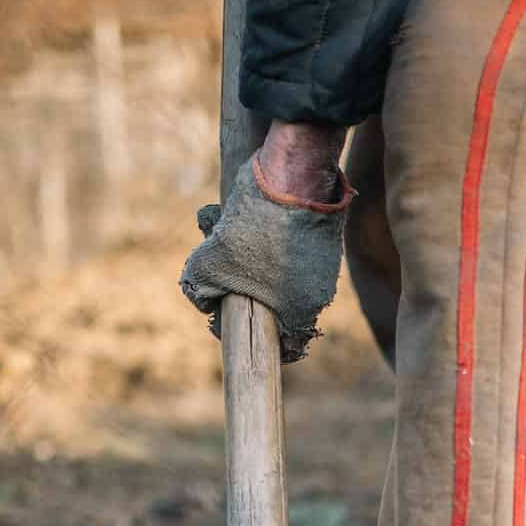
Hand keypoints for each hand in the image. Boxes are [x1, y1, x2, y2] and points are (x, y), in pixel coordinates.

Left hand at [182, 128, 353, 362]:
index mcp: (298, 313)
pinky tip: (260, 226)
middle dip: (254, 297)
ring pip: (288, 281)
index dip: (256, 337)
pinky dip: (278, 247)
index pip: (286, 348)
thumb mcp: (207, 264)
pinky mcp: (327, 239)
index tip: (235, 319)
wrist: (291, 177)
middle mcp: (319, 297)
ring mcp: (326, 267)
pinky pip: (297, 255)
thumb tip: (204, 301)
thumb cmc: (249, 230)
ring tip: (241, 242)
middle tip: (232, 275)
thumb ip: (199, 291)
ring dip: (264, 269)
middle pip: (283, 312)